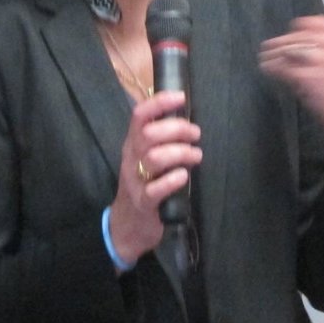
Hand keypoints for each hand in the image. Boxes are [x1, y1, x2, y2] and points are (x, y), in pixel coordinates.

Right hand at [106, 90, 202, 266]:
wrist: (127, 225)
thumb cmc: (145, 184)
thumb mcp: (147, 158)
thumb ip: (162, 139)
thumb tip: (188, 120)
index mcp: (133, 143)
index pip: (140, 115)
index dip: (159, 103)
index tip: (181, 97)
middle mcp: (131, 158)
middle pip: (149, 134)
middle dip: (176, 129)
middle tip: (195, 134)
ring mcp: (135, 180)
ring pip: (154, 158)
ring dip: (180, 153)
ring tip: (196, 156)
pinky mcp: (143, 202)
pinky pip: (155, 189)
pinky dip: (171, 180)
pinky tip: (183, 176)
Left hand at [259, 0, 323, 191]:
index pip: (315, 22)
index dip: (301, 30)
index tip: (294, 39)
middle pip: (299, 36)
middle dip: (283, 43)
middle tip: (270, 49)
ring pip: (290, 49)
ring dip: (274, 54)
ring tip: (265, 58)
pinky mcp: (311, 77)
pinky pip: (285, 68)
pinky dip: (273, 68)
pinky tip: (268, 70)